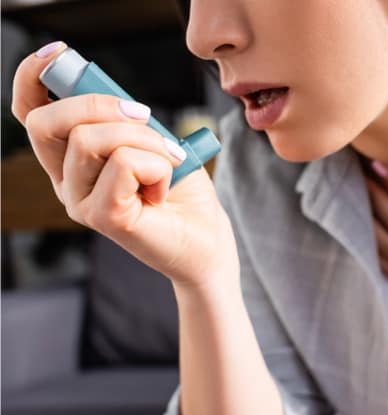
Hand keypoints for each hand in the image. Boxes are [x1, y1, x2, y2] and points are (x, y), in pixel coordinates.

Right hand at [11, 41, 238, 287]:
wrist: (207, 240)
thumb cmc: (181, 191)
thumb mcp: (153, 141)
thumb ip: (124, 119)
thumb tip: (108, 94)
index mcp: (73, 163)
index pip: (32, 117)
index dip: (32, 79)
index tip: (57, 53)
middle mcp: (66, 183)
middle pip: (47, 122)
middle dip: (99, 104)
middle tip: (147, 117)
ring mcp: (81, 203)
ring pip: (91, 139)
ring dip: (145, 139)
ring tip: (169, 161)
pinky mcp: (103, 218)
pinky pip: (123, 163)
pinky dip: (156, 164)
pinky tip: (163, 188)